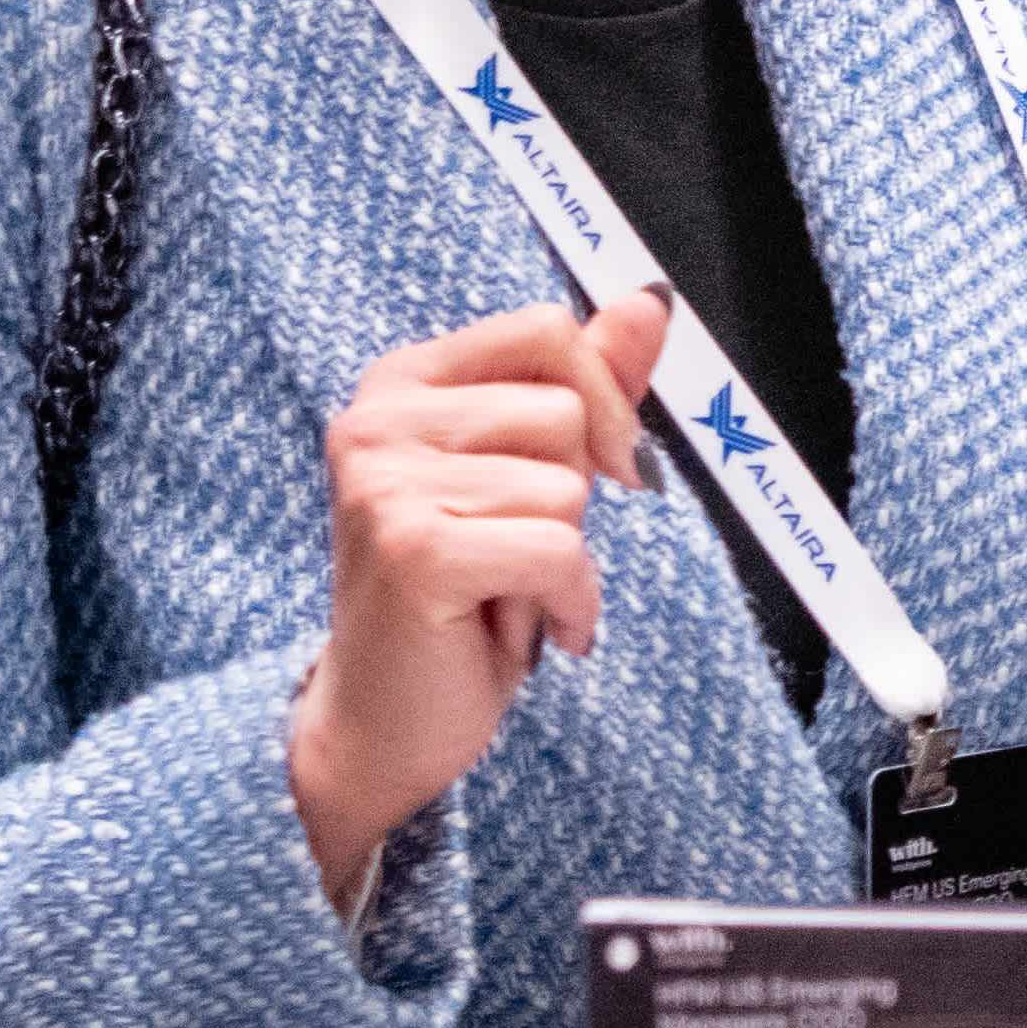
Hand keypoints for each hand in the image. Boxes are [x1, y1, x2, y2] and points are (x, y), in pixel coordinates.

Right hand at [286, 287, 675, 897]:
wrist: (382, 725)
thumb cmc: (461, 600)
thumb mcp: (527, 478)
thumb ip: (585, 386)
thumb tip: (648, 302)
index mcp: (402, 382)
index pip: (547, 329)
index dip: (602, 399)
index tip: (596, 469)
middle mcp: (378, 418)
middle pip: (566, 412)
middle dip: (572, 498)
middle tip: (510, 554)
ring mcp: (387, 482)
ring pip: (567, 487)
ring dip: (564, 561)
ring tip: (504, 593)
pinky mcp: (415, 549)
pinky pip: (559, 549)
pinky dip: (568, 603)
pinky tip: (527, 634)